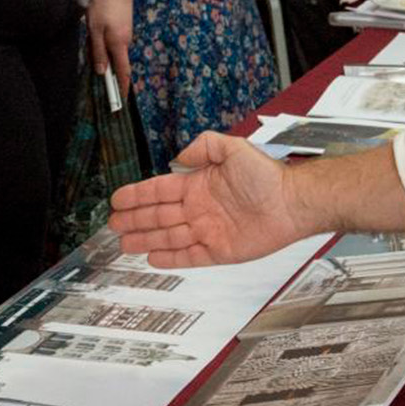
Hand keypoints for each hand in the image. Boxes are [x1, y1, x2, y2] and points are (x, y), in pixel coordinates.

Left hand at [88, 0, 135, 92]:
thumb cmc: (103, 3)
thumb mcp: (95, 29)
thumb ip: (98, 51)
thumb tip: (103, 71)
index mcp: (120, 43)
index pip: (123, 71)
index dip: (123, 87)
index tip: (121, 100)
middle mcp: (126, 38)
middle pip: (116, 59)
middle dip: (106, 65)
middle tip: (93, 62)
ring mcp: (126, 28)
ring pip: (113, 47)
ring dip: (103, 49)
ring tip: (91, 37)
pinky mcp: (124, 20)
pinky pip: (114, 37)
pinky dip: (104, 39)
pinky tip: (95, 27)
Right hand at [111, 132, 311, 267]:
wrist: (291, 202)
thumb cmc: (268, 175)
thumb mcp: (233, 148)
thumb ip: (205, 146)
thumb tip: (181, 156)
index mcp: (199, 184)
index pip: (160, 190)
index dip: (137, 195)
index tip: (118, 199)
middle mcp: (200, 208)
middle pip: (158, 215)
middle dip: (134, 219)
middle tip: (113, 224)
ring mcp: (207, 230)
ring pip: (168, 237)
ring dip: (146, 239)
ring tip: (124, 243)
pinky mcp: (219, 250)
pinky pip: (189, 256)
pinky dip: (170, 258)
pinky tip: (152, 258)